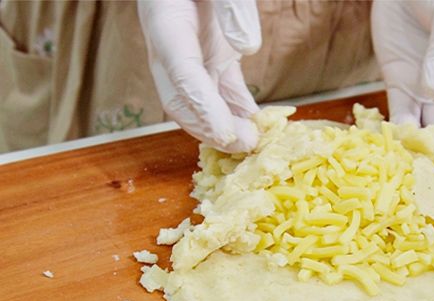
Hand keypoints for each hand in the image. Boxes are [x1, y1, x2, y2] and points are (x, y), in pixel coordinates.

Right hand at [138, 0, 260, 152]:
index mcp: (166, 22)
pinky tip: (257, 123)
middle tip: (245, 145)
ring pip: (200, 102)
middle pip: (181, 99)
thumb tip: (247, 45)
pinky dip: (238, 109)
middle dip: (210, 128)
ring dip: (225, 126)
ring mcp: (191, 53)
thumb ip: (230, 4)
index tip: (227, 132)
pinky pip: (222, 90)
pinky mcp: (211, 55)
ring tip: (254, 142)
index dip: (202, 108)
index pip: (181, 74)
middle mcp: (172, 45)